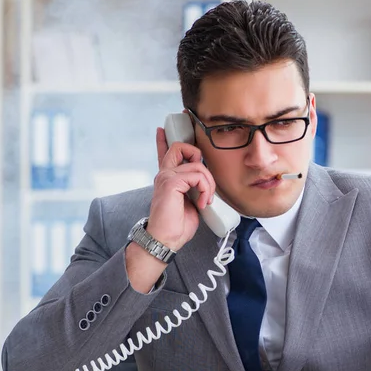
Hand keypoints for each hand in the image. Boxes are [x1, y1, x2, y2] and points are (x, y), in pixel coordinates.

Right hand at [146, 127, 215, 250]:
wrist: (165, 240)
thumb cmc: (176, 226)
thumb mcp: (190, 203)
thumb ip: (194, 188)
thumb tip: (206, 183)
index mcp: (167, 179)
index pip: (165, 153)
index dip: (164, 140)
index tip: (162, 130)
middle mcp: (164, 174)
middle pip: (180, 147)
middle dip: (198, 156)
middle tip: (205, 181)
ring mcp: (166, 176)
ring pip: (197, 165)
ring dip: (209, 184)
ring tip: (205, 200)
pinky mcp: (171, 182)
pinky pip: (198, 175)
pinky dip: (205, 189)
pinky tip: (202, 202)